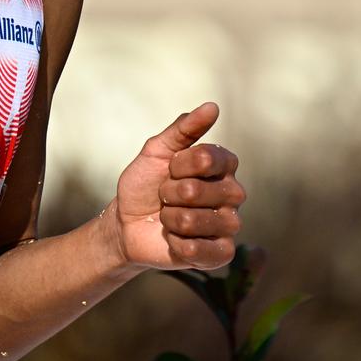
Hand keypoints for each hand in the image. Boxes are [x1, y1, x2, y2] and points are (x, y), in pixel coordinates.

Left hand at [108, 101, 246, 270]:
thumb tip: (212, 106)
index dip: (178, 165)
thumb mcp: (156, 151)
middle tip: (165, 198)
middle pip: (198, 191)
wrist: (127, 223)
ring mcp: (229, 224)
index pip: (207, 158)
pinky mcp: (222, 253)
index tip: (168, 170)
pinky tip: (174, 240)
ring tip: (168, 219)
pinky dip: (178, 244)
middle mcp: (233, 193)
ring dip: (170, 220)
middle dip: (169, 194)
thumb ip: (183, 129)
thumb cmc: (145, 184)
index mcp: (224, 165)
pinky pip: (202, 250)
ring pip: (197, 221)